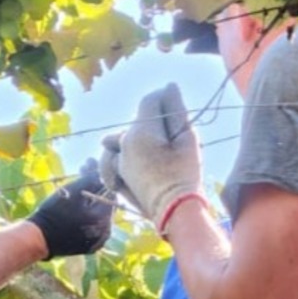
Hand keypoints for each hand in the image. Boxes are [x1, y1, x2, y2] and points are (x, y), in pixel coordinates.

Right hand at [27, 159, 112, 258]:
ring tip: (78, 183)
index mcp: (104, 220)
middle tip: (83, 168)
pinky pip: (92, 225)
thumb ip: (92, 179)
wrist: (37, 238)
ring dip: (90, 198)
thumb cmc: (54, 213)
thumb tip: (103, 171)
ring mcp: (98, 241)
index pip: (110, 192)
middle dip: (94, 185)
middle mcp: (105, 233)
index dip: (100, 176)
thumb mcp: (73, 191)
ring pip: (98, 213)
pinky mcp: (89, 246)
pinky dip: (87, 213)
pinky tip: (78, 201)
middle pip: (104, 203)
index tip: (89, 165)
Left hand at [99, 83, 201, 224]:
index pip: (149, 101)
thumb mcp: (187, 139)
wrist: (175, 211)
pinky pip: (110, 161)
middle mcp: (123, 144)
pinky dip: (117, 157)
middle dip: (153, 121)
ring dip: (130, 137)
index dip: (163, 97)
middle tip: (173, 134)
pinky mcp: (118, 179)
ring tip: (150, 145)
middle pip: (136, 121)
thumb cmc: (184, 174)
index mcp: (141, 131)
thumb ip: (176, 111)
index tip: (175, 103)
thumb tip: (170, 86)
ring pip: (116, 140)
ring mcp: (118, 163)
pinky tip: (129, 160)